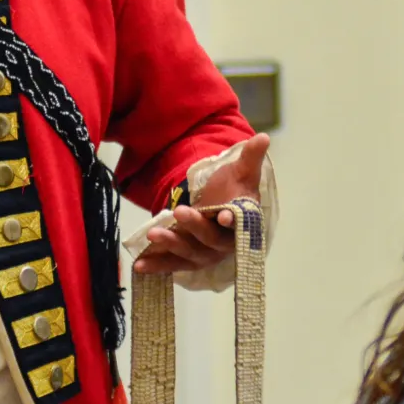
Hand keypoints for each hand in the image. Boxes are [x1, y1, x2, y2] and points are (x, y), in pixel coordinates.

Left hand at [133, 133, 269, 274]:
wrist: (219, 210)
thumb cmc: (233, 190)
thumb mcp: (242, 171)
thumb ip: (251, 156)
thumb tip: (264, 136)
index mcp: (243, 223)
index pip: (240, 224)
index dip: (233, 221)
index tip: (224, 216)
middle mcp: (225, 243)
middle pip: (211, 238)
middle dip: (195, 227)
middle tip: (179, 211)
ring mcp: (206, 253)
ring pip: (189, 253)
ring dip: (171, 245)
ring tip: (153, 234)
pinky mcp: (188, 259)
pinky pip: (173, 264)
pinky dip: (157, 266)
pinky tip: (139, 265)